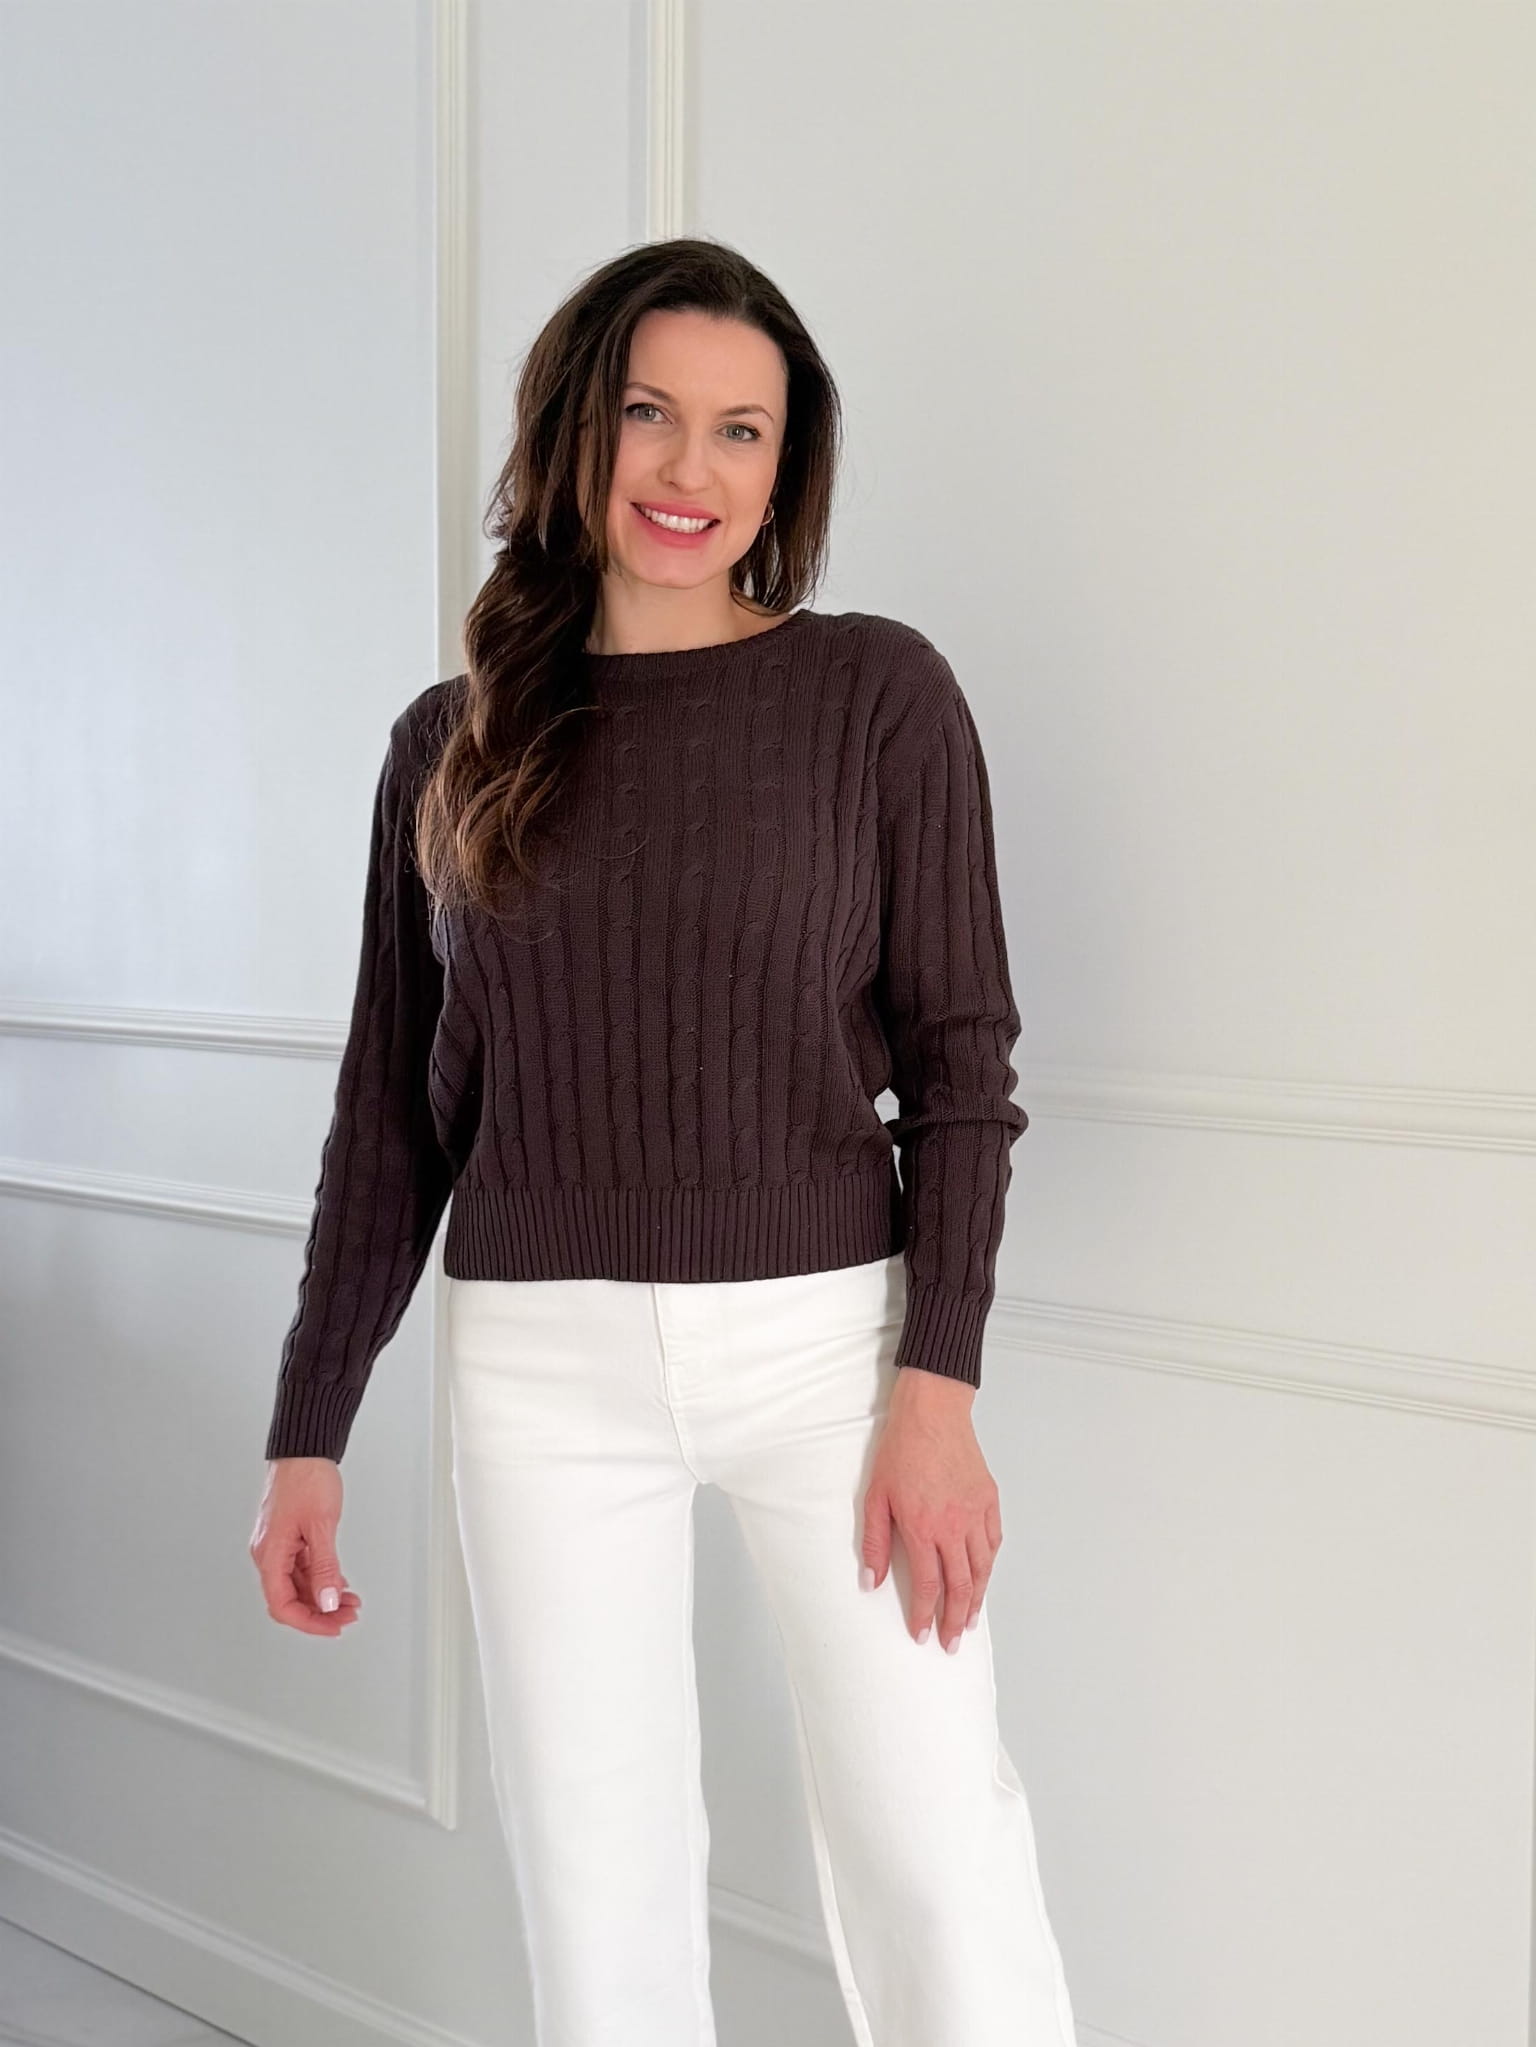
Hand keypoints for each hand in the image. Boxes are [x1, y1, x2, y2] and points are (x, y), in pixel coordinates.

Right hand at [250, 1457, 362, 1636]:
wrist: (304, 1448)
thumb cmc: (306, 1478)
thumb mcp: (321, 1526)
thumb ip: (325, 1568)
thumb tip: (328, 1601)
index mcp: (270, 1554)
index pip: (283, 1605)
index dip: (309, 1622)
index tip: (333, 1626)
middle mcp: (269, 1552)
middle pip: (290, 1598)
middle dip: (320, 1611)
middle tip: (348, 1615)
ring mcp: (279, 1544)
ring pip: (298, 1584)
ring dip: (323, 1595)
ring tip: (350, 1601)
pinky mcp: (289, 1536)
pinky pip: (302, 1567)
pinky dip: (321, 1578)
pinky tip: (339, 1582)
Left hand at [860, 1371, 1001, 1653]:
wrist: (933, 1412)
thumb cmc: (901, 1449)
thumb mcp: (876, 1496)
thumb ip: (875, 1543)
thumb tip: (870, 1582)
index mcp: (923, 1527)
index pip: (927, 1585)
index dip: (924, 1615)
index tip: (922, 1634)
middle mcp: (954, 1526)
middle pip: (961, 1586)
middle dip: (955, 1620)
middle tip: (952, 1643)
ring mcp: (976, 1513)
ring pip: (982, 1569)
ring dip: (977, 1600)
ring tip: (969, 1620)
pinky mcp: (989, 1500)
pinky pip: (994, 1543)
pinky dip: (989, 1565)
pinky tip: (984, 1577)